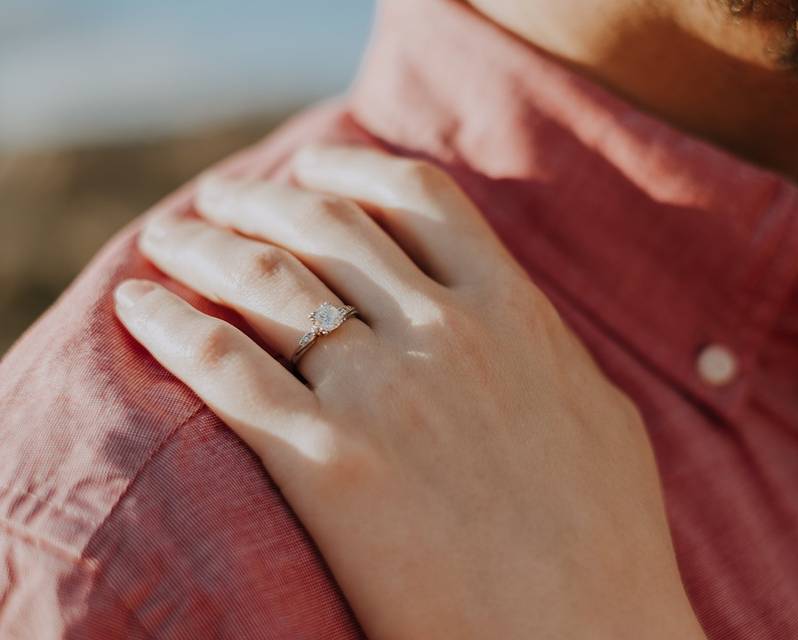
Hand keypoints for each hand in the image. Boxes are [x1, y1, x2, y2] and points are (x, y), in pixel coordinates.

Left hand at [114, 146, 704, 638]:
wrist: (588, 638)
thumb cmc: (608, 537)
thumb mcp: (599, 412)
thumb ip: (544, 346)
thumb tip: (512, 309)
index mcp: (514, 313)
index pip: (418, 199)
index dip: (351, 171)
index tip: (311, 170)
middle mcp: (446, 334)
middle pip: (327, 225)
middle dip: (262, 199)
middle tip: (222, 198)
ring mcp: (385, 396)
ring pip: (266, 280)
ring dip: (205, 246)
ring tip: (170, 239)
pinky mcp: (328, 466)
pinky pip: (224, 366)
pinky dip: (171, 324)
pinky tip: (140, 306)